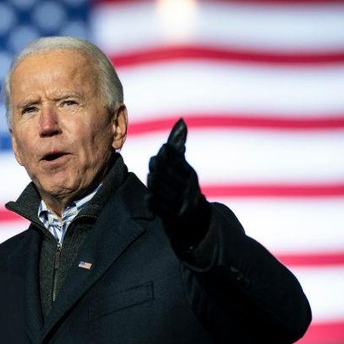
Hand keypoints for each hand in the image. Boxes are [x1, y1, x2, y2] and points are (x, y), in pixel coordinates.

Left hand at [146, 118, 211, 249]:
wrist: (193, 221)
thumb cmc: (184, 188)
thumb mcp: (184, 169)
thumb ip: (179, 148)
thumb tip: (180, 122)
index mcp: (190, 176)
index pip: (179, 161)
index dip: (170, 154)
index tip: (163, 150)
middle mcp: (187, 189)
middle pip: (170, 173)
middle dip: (162, 166)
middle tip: (154, 162)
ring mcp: (180, 203)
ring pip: (164, 189)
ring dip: (157, 182)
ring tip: (152, 176)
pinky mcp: (172, 218)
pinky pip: (161, 208)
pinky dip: (155, 202)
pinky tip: (149, 197)